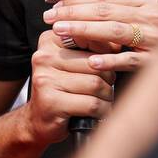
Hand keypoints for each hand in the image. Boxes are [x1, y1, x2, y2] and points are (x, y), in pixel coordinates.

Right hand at [21, 29, 115, 146]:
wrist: (38, 120)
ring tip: (103, 100)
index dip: (106, 51)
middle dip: (109, 78)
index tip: (108, 63)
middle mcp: (44, 57)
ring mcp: (45, 79)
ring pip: (96, 84)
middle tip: (106, 88)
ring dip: (107, 96)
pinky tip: (99, 112)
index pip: (87, 37)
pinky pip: (91, 104)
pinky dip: (102, 110)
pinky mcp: (51, 101)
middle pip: (95, 63)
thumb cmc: (62, 91)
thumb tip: (119, 41)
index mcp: (49, 42)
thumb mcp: (71, 64)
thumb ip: (90, 49)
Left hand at [43, 0, 157, 74]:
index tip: (57, 6)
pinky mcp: (157, 60)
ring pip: (114, 31)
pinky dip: (110, 59)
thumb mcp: (143, 17)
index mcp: (148, 1)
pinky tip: (92, 61)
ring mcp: (156, 38)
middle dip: (74, 13)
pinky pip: (129, 59)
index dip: (78, 0)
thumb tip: (78, 6)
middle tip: (51, 18)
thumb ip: (118, 11)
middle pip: (105, 11)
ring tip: (62, 32)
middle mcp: (153, 16)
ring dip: (84, 30)